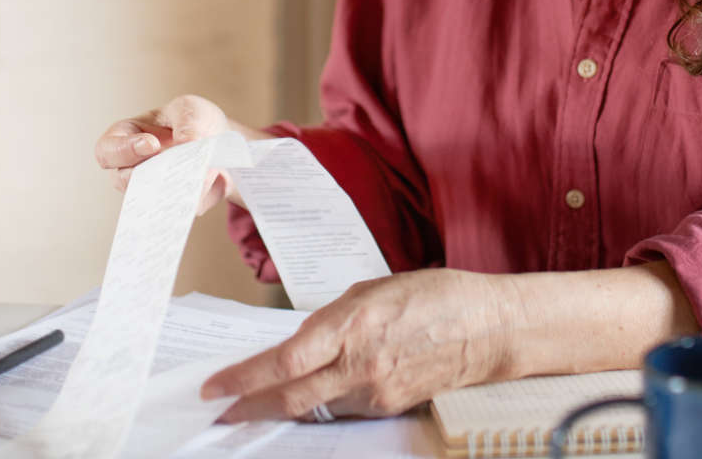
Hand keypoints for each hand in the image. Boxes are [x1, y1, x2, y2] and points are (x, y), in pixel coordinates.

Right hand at [94, 95, 239, 213]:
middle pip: (125, 181)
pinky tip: (217, 179)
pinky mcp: (176, 206)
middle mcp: (131, 168)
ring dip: (180, 187)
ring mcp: (151, 190)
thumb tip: (187, 143)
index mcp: (126, 137)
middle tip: (181, 164)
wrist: (220, 141)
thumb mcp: (191, 109)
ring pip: (154, 200)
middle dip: (153, 174)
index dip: (124, 150)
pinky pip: (183, 209)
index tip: (152, 145)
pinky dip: (201, 195)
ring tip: (206, 171)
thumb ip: (188, 122)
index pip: (107, 150)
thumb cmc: (194, 120)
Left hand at [201, 269, 518, 421]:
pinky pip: (340, 410)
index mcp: (353, 325)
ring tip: (250, 405)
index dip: (244, 378)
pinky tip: (301, 400)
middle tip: (219, 411)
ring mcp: (374, 392)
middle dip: (248, 406)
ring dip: (278, 407)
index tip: (215, 387)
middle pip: (290, 397)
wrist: (486, 329)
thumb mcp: (372, 290)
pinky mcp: (387, 407)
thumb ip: (331, 319)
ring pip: (312, 408)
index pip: (285, 362)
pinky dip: (315, 406)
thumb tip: (298, 341)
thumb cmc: (434, 297)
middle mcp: (360, 365)